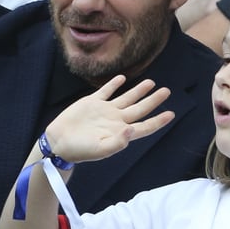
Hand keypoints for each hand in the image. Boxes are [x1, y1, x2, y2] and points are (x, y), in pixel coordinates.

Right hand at [44, 76, 173, 163]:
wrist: (59, 142)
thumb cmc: (79, 150)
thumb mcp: (100, 150)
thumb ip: (117, 142)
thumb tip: (131, 129)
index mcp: (120, 132)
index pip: (144, 126)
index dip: (158, 121)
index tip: (171, 114)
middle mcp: (115, 120)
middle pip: (140, 108)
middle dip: (153, 100)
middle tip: (167, 91)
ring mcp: (104, 110)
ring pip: (126, 98)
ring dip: (139, 90)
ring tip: (152, 82)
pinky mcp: (91, 102)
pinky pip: (106, 91)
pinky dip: (114, 84)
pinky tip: (123, 78)